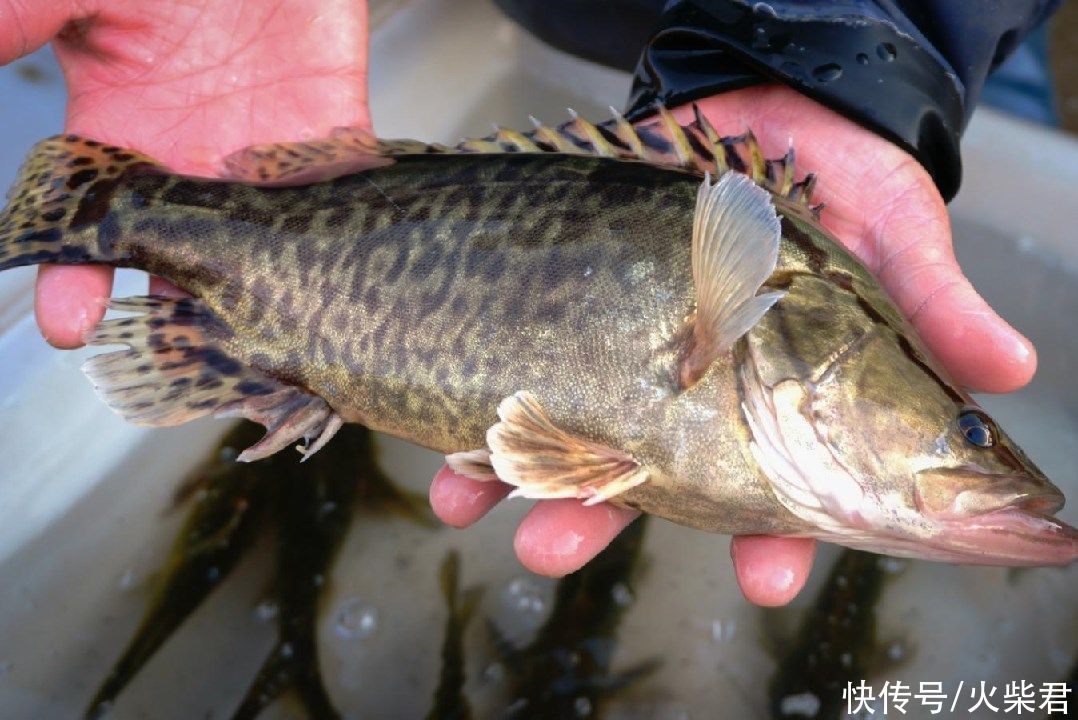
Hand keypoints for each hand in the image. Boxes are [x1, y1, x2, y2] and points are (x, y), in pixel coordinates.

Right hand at [1, 0, 368, 344]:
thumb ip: (19, 24)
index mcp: (121, 133)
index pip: (88, 225)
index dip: (73, 278)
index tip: (66, 327)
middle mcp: (191, 161)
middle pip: (176, 256)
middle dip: (167, 309)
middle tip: (164, 356)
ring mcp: (263, 158)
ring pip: (259, 251)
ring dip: (254, 298)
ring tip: (250, 345)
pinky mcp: (331, 139)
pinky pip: (337, 203)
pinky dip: (337, 246)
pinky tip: (333, 290)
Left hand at [429, 85, 1035, 605]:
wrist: (772, 99)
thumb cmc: (843, 178)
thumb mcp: (896, 233)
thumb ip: (933, 306)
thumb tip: (1008, 371)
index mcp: (778, 401)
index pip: (780, 491)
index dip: (776, 541)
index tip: (766, 578)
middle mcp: (693, 390)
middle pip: (641, 478)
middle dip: (594, 515)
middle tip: (550, 546)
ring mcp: (628, 347)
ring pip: (563, 429)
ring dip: (510, 468)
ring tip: (465, 498)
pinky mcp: (578, 298)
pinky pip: (523, 353)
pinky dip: (477, 391)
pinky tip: (441, 425)